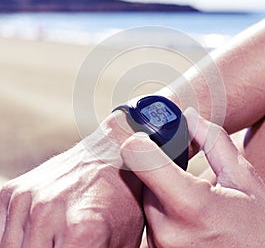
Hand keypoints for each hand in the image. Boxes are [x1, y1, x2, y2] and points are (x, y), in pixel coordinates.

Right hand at [0, 112, 143, 247]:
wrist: (108, 156)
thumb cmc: (120, 200)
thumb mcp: (122, 244)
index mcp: (82, 232)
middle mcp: (49, 213)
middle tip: (64, 247)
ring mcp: (27, 199)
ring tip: (52, 241)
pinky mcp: (13, 191)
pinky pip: (1, 234)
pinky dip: (14, 242)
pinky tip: (38, 237)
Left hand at [121, 108, 264, 247]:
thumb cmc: (260, 226)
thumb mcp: (243, 178)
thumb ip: (213, 140)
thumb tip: (188, 116)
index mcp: (191, 205)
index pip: (140, 159)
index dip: (142, 141)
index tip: (150, 137)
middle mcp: (167, 231)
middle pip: (144, 179)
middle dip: (159, 169)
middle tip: (183, 172)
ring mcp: (159, 247)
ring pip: (145, 199)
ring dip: (162, 191)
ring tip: (191, 199)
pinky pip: (150, 219)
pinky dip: (162, 210)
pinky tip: (186, 215)